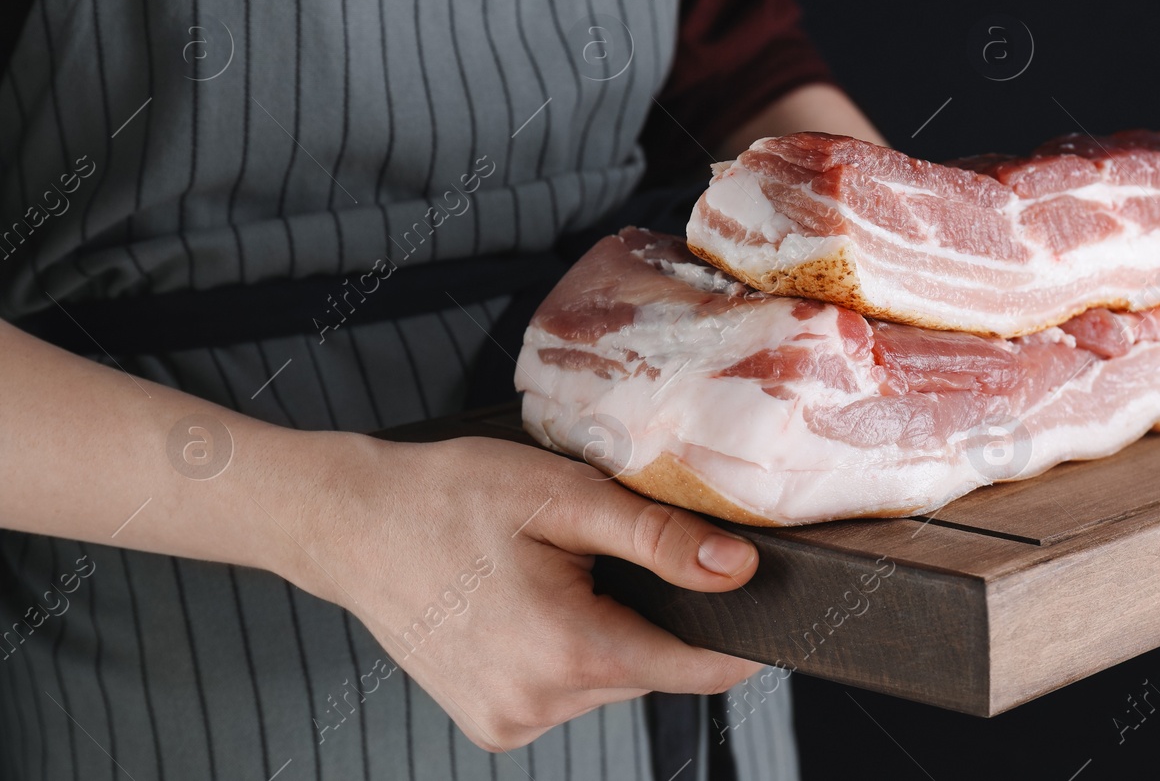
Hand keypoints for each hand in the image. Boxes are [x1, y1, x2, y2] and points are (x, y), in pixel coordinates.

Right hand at [274, 433, 763, 749]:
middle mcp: (540, 704)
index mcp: (568, 651)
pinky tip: (527, 607)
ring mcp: (511, 721)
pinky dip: (567, 654)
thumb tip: (739, 568)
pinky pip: (566, 692)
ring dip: (606, 633)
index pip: (698, 669)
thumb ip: (660, 539)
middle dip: (650, 614)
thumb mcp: (566, 496)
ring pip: (609, 680)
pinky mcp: (492, 724)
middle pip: (651, 667)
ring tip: (552, 575)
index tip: (745, 594)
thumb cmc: (451, 497)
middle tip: (604, 552)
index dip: (736, 634)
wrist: (352, 525)